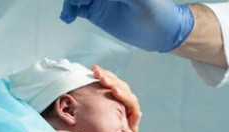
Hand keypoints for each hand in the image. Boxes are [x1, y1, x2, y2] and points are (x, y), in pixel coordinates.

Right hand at [60, 0, 193, 52]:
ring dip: (70, 1)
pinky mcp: (95, 11)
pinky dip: (70, 10)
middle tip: (77, 3)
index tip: (84, 0)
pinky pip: (77, 8)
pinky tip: (68, 18)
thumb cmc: (158, 11)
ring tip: (70, 13)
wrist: (160, 33)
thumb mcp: (140, 0)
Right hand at [92, 64, 140, 131]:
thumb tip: (138, 113)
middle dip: (113, 82)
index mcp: (132, 113)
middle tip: (101, 78)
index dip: (123, 95)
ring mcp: (117, 97)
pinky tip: (94, 70)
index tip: (113, 91)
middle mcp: (126, 103)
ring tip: (95, 72)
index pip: (131, 101)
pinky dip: (101, 75)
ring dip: (106, 76)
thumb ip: (131, 128)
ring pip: (115, 82)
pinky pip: (107, 81)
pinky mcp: (108, 93)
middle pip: (123, 88)